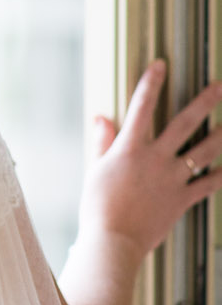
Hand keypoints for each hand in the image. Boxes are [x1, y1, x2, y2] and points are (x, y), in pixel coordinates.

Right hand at [78, 60, 221, 261]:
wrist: (113, 240)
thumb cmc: (98, 206)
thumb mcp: (95, 169)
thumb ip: (103, 141)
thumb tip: (101, 117)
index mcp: (130, 147)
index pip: (142, 107)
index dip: (151, 83)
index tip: (161, 64)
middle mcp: (156, 158)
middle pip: (185, 123)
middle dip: (205, 102)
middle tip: (220, 86)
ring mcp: (172, 178)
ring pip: (204, 151)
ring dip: (221, 135)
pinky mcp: (182, 199)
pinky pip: (207, 184)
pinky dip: (220, 175)